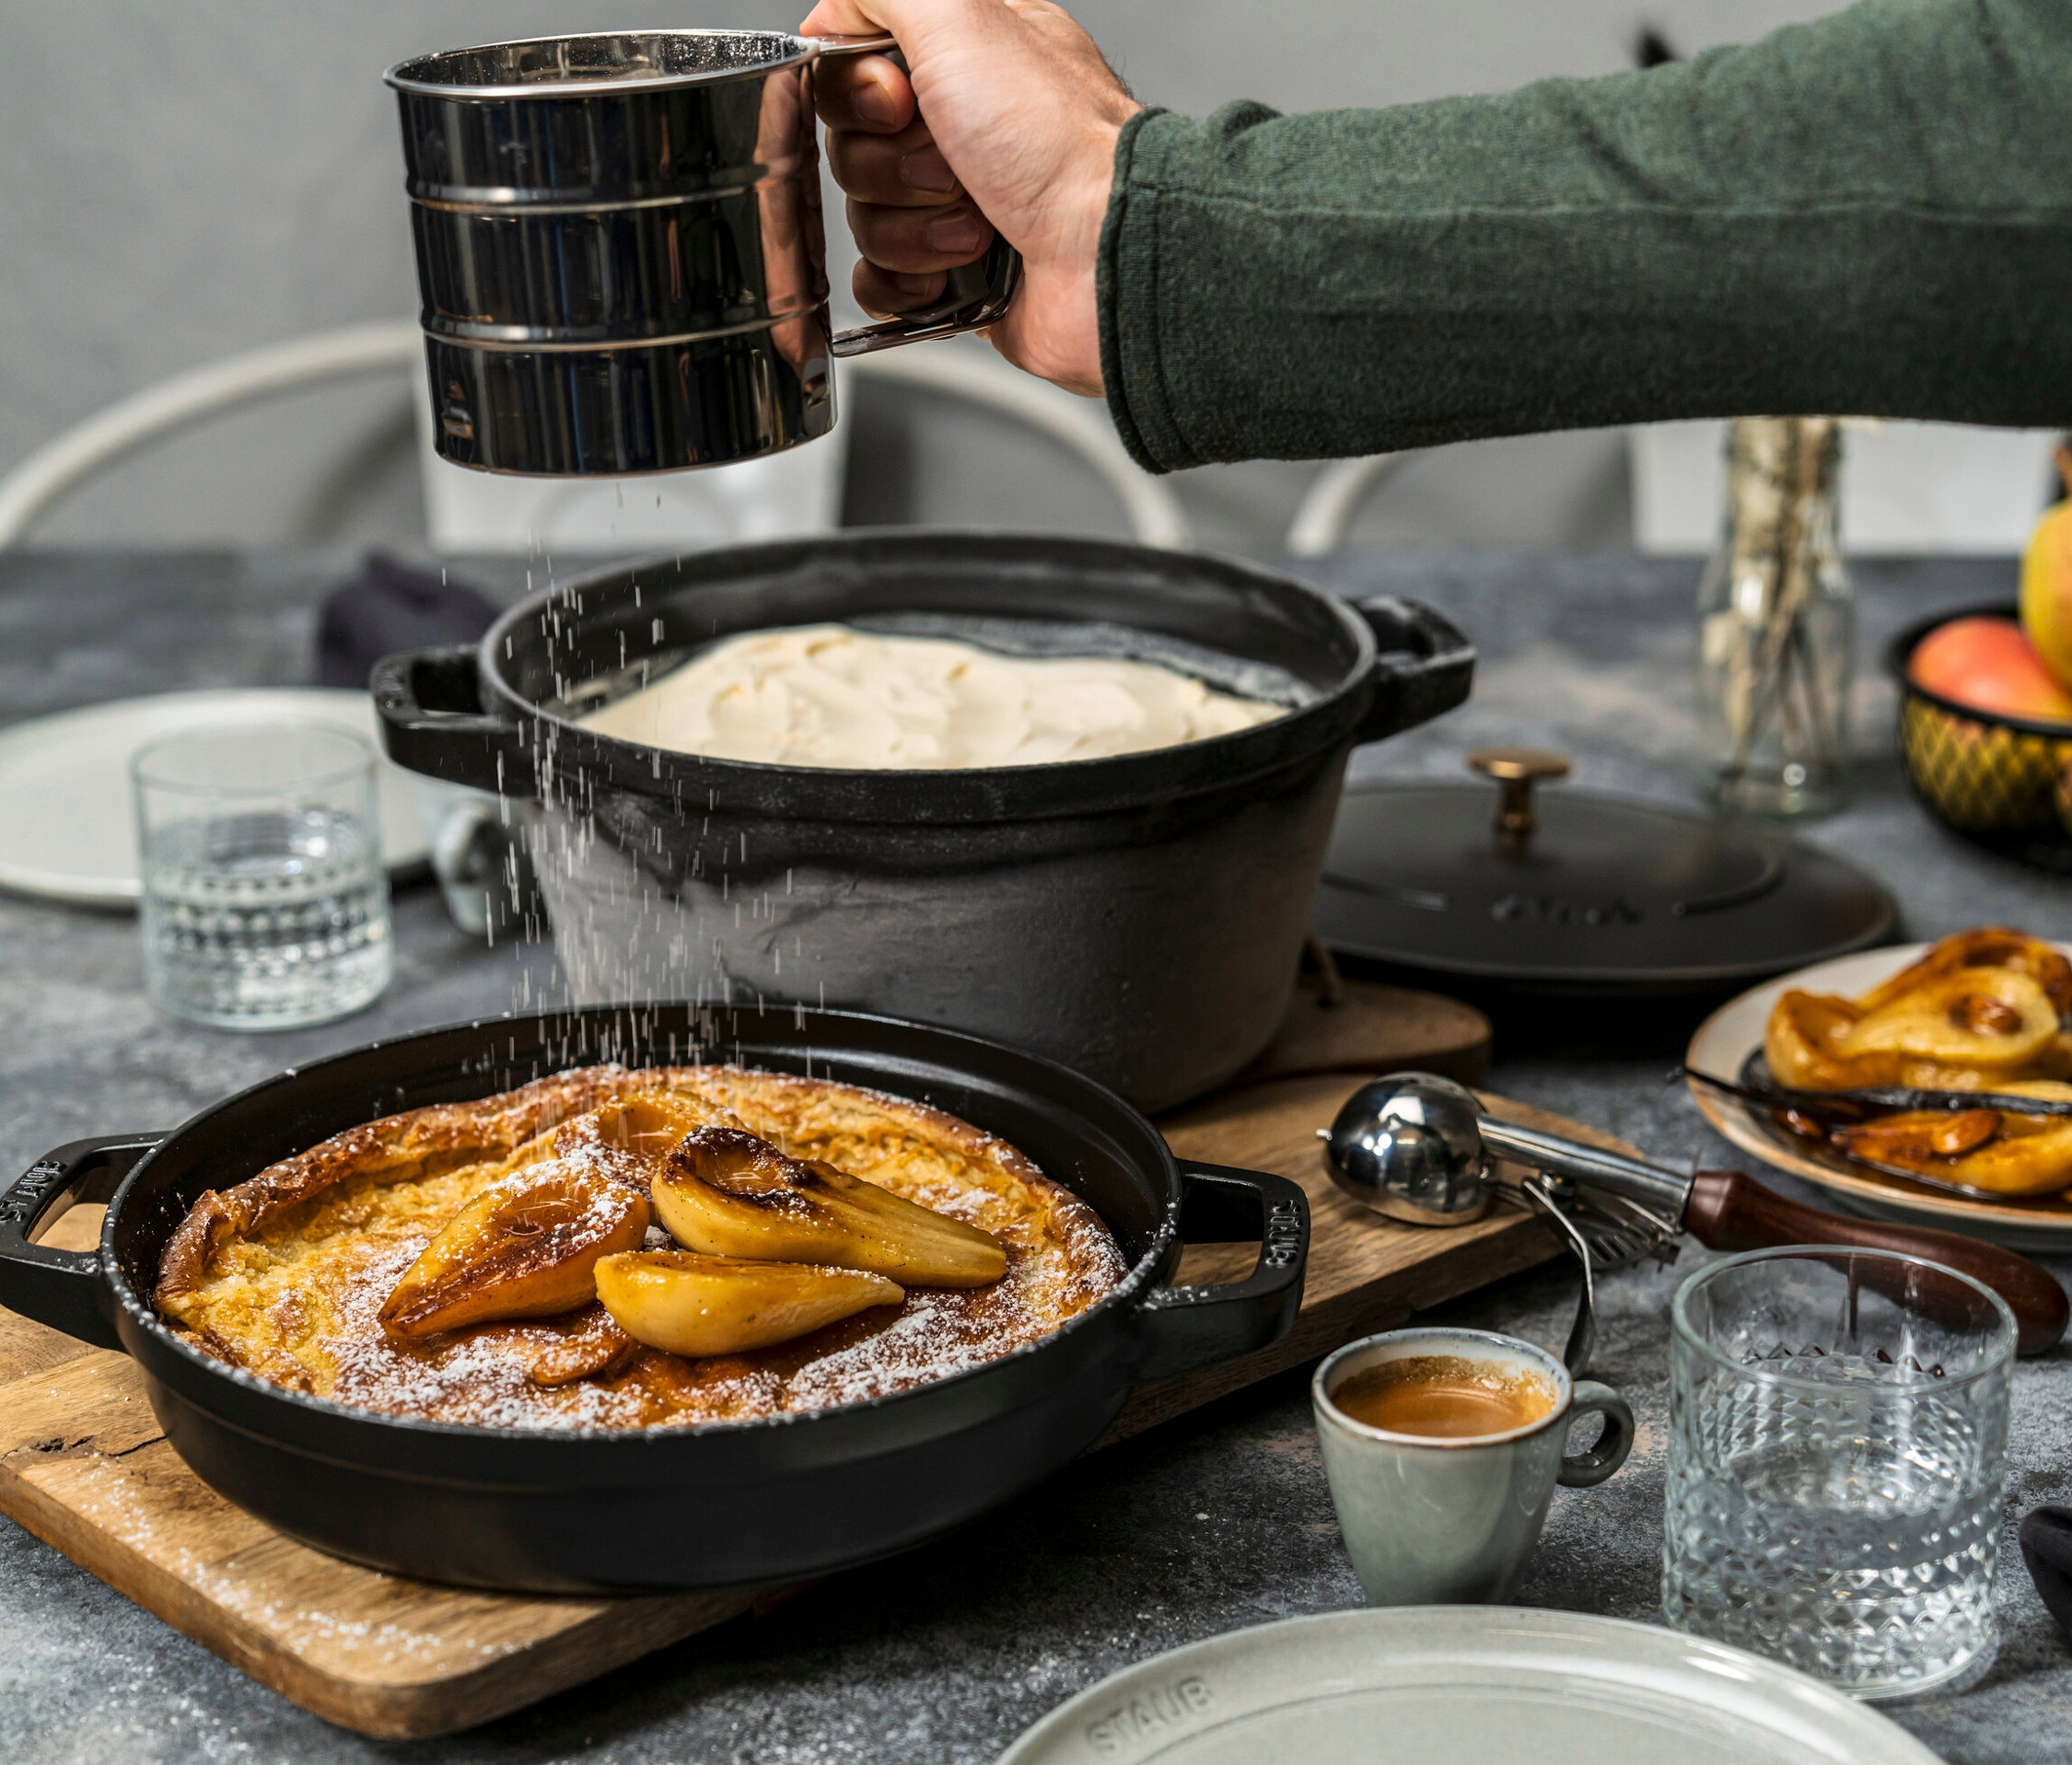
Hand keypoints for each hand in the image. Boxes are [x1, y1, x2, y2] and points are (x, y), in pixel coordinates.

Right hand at [799, 0, 1139, 395]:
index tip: (898, 98)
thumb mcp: (962, 16)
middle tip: (953, 165)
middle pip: (853, 144)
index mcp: (964, 60)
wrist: (1105, 255)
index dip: (861, 89)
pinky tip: (949, 272)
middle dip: (894, 164)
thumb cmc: (1060, 144)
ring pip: (864, 216)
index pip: (857, 65)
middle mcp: (961, 129)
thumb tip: (836, 10)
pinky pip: (879, 281)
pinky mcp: (954, 277)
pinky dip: (905, 281)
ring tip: (977, 223)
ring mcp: (957, 206)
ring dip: (912, 226)